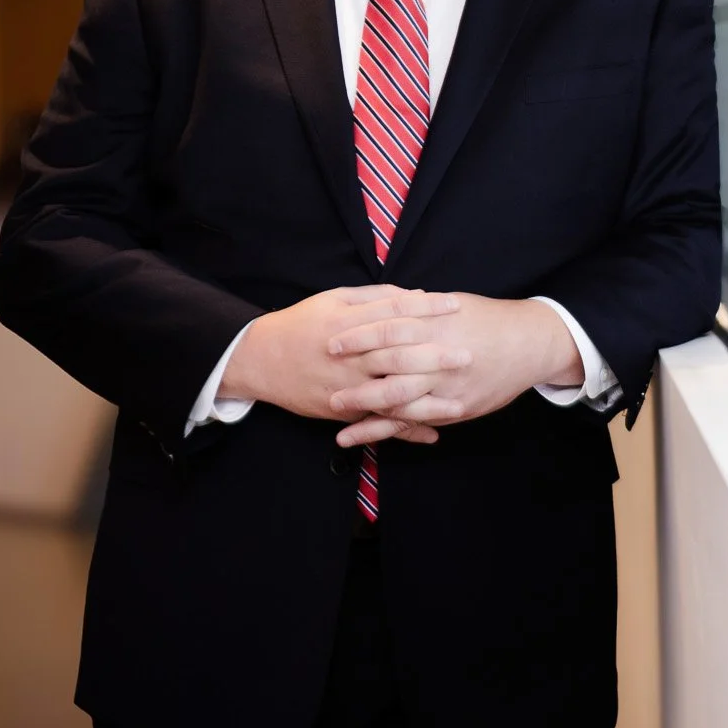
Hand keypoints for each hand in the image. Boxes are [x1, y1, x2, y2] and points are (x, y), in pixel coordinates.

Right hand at [222, 285, 460, 439]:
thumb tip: (415, 294)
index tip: (455, 305)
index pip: (395, 312)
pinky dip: (405, 430)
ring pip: (391, 394)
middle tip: (466, 355)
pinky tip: (432, 432)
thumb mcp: (333, 299)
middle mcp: (351, 356)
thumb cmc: (302, 323)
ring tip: (460, 402)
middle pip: (398, 354)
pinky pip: (378, 422)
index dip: (427, 308)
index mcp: (349, 322)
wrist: (261, 359)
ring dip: (428, 401)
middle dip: (434, 356)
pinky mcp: (343, 410)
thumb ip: (375, 297)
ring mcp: (347, 386)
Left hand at [324, 296, 583, 445]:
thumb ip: (420, 308)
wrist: (531, 343)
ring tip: (332, 412)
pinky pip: (415, 422)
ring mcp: (448, 386)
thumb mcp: (453, 305)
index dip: (358, 336)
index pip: (389, 330)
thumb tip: (389, 300)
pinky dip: (385, 431)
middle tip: (323, 378)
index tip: (330, 341)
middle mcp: (440, 356)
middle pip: (388, 367)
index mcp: (437, 325)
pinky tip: (360, 437)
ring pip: (399, 400)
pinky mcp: (455, 408)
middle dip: (354, 375)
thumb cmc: (489, 320)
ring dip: (363, 408)